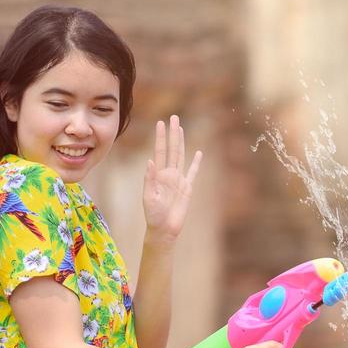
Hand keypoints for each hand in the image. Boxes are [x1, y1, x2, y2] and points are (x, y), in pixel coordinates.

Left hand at [144, 115, 202, 244]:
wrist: (164, 229)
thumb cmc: (153, 215)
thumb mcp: (149, 197)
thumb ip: (149, 179)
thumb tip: (150, 161)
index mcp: (158, 175)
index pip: (160, 151)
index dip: (160, 137)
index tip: (160, 123)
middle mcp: (168, 174)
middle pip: (172, 149)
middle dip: (172, 133)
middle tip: (174, 117)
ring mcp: (178, 180)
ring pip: (181, 156)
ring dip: (181, 142)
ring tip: (181, 128)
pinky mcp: (187, 189)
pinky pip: (193, 173)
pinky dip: (196, 163)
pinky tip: (199, 153)